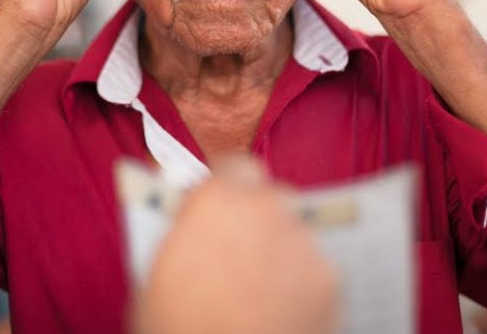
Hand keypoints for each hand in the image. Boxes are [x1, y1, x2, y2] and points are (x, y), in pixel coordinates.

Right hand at [136, 156, 338, 333]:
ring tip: (262, 292)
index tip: (224, 204)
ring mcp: (304, 246)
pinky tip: (282, 312)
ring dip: (284, 253)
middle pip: (273, 199)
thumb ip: (180, 232)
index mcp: (216, 201)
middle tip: (241, 253)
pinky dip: (305, 288)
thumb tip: (189, 216)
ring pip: (298, 237)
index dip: (228, 188)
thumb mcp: (155, 272)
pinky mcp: (331, 284)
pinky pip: (317, 273)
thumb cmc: (175, 328)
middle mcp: (266, 211)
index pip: (235, 168)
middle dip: (261, 219)